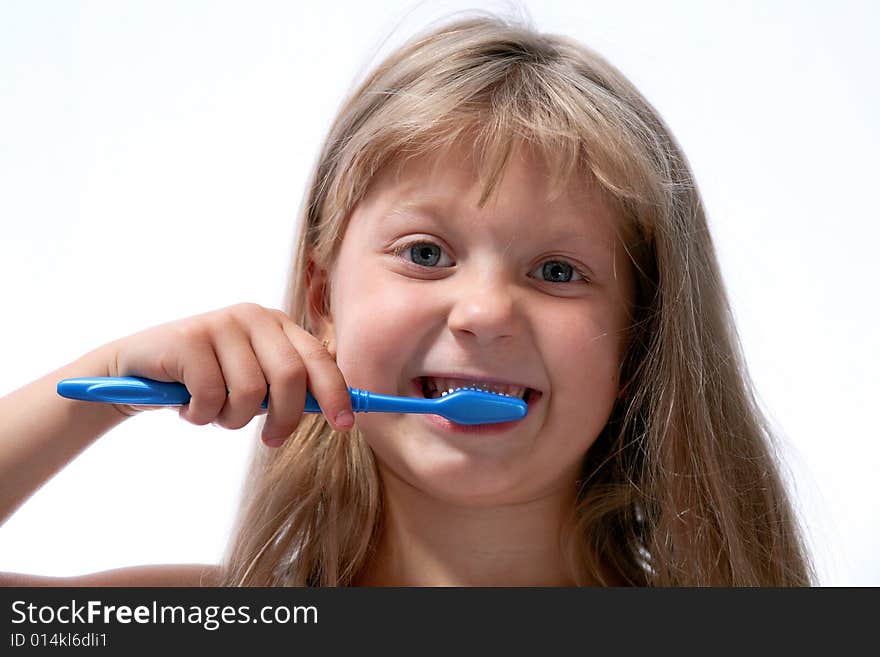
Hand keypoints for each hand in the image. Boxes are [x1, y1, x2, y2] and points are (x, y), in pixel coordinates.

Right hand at [105, 303, 352, 446]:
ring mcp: (221, 323)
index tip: (345, 425)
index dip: (335, 393)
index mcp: (277, 324)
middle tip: (272, 440)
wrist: (136, 372)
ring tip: (213, 412)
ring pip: (250, 393)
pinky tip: (187, 406)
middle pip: (291, 377)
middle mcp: (253, 316)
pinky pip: (211, 396)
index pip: (318, 358)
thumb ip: (290, 388)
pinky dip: (201, 415)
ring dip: (232, 419)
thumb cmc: (205, 381)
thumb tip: (338, 411)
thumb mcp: (253, 381)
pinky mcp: (190, 338)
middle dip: (285, 418)